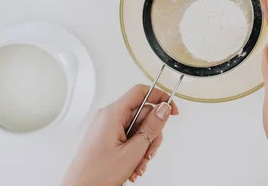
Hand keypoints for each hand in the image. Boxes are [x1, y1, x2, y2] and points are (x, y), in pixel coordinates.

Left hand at [62, 85, 178, 184]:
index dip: (160, 98)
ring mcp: (106, 128)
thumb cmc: (96, 175)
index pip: (141, 92)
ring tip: (138, 165)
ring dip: (143, 147)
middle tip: (149, 152)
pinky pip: (128, 138)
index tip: (172, 110)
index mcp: (113, 114)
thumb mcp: (132, 151)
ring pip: (137, 129)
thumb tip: (163, 109)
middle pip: (142, 115)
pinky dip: (134, 151)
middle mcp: (108, 117)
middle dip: (150, 135)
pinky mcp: (106, 138)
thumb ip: (151, 127)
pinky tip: (132, 166)